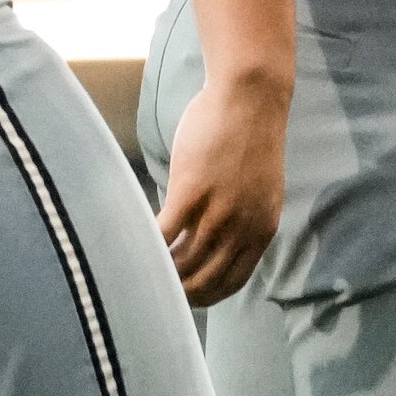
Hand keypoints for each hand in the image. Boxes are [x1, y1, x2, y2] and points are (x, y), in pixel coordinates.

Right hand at [157, 71, 290, 305]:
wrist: (251, 96)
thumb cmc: (248, 137)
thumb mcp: (258, 190)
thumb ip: (240, 219)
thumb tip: (207, 240)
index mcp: (261, 229)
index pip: (233, 281)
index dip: (207, 296)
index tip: (186, 299)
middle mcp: (242, 227)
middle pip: (205, 280)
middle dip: (180, 292)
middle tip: (156, 290)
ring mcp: (217, 210)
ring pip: (183, 262)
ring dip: (161, 272)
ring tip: (140, 270)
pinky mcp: (191, 190)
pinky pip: (164, 232)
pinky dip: (148, 243)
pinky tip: (134, 241)